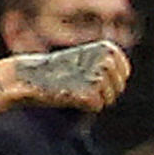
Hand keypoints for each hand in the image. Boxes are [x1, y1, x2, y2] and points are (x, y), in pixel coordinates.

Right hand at [10, 40, 129, 112]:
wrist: (30, 75)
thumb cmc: (57, 70)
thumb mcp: (85, 60)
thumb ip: (106, 67)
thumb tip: (123, 77)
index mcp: (107, 49)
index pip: (123, 72)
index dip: (112, 81)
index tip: (94, 79)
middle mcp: (105, 60)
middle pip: (119, 87)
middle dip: (106, 93)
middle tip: (83, 87)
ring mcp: (97, 76)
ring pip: (110, 98)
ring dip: (95, 100)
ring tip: (77, 90)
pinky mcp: (88, 93)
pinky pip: (97, 106)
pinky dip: (86, 106)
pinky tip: (73, 96)